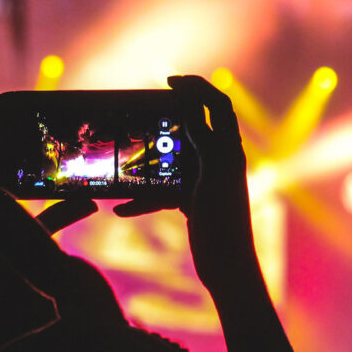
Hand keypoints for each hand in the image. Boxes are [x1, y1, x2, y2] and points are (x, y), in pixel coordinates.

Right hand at [114, 75, 260, 292]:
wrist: (227, 269)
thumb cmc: (224, 224)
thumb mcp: (212, 177)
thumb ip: (204, 141)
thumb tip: (191, 108)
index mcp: (229, 151)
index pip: (218, 105)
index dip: (198, 88)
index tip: (169, 82)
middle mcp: (219, 162)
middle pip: (191, 129)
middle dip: (166, 121)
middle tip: (141, 114)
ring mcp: (205, 183)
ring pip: (172, 163)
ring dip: (148, 166)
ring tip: (124, 165)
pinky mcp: (193, 203)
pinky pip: (165, 193)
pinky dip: (145, 199)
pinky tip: (122, 209)